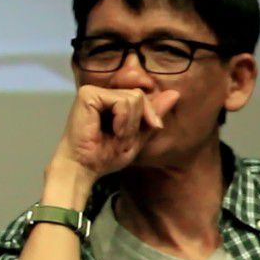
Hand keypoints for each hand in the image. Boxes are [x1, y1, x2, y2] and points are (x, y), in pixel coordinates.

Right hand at [51, 85, 180, 183]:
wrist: (83, 168)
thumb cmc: (104, 157)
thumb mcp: (137, 136)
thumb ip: (153, 115)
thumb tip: (175, 94)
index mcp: (110, 101)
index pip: (140, 97)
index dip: (147, 116)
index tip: (135, 137)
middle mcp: (101, 93)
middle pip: (139, 96)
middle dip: (138, 122)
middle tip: (121, 139)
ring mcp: (93, 92)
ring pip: (134, 98)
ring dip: (130, 124)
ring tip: (115, 137)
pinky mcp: (88, 95)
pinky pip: (122, 101)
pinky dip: (123, 120)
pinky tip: (111, 131)